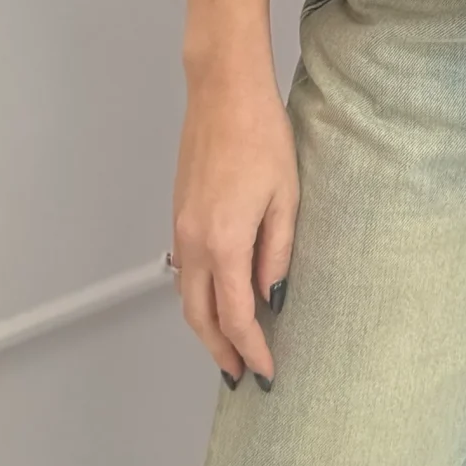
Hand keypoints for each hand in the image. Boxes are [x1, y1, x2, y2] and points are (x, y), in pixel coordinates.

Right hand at [169, 50, 298, 388]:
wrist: (223, 91)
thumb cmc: (261, 135)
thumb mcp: (286, 197)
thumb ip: (277, 253)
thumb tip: (271, 296)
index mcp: (224, 242)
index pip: (235, 316)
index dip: (252, 350)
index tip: (266, 373)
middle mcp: (194, 242)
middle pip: (200, 317)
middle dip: (221, 351)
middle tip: (243, 375)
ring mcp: (182, 227)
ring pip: (187, 296)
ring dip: (206, 327)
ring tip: (231, 346)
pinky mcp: (179, 213)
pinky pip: (185, 271)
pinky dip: (199, 296)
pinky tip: (219, 299)